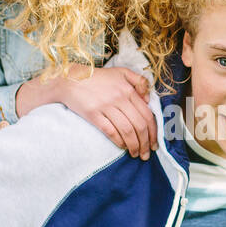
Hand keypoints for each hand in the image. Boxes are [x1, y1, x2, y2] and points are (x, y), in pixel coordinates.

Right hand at [17, 65, 156, 158]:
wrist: (71, 79)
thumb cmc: (98, 77)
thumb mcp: (121, 72)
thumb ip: (139, 81)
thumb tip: (148, 99)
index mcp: (128, 89)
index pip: (147, 114)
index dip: (153, 132)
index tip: (154, 143)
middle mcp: (119, 98)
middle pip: (139, 125)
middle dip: (146, 143)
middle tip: (146, 154)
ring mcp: (106, 106)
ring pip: (127, 130)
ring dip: (134, 145)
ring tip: (136, 154)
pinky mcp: (93, 114)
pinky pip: (110, 131)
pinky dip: (119, 141)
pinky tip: (123, 147)